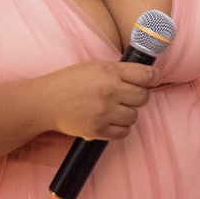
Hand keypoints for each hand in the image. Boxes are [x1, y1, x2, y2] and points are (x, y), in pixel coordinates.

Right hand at [42, 60, 160, 140]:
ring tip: (116, 109)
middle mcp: (109, 91)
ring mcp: (103, 112)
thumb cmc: (69, 81)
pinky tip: (112, 121)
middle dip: (140, 96)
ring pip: (134, 116)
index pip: (147, 75)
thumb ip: (118, 70)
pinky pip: (123, 132)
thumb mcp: (94, 66)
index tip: (153, 80)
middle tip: (129, 96)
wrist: (44, 102)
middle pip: (144, 97)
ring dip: (129, 113)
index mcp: (110, 71)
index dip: (154, 78)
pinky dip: (121, 128)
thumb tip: (145, 75)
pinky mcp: (97, 130)